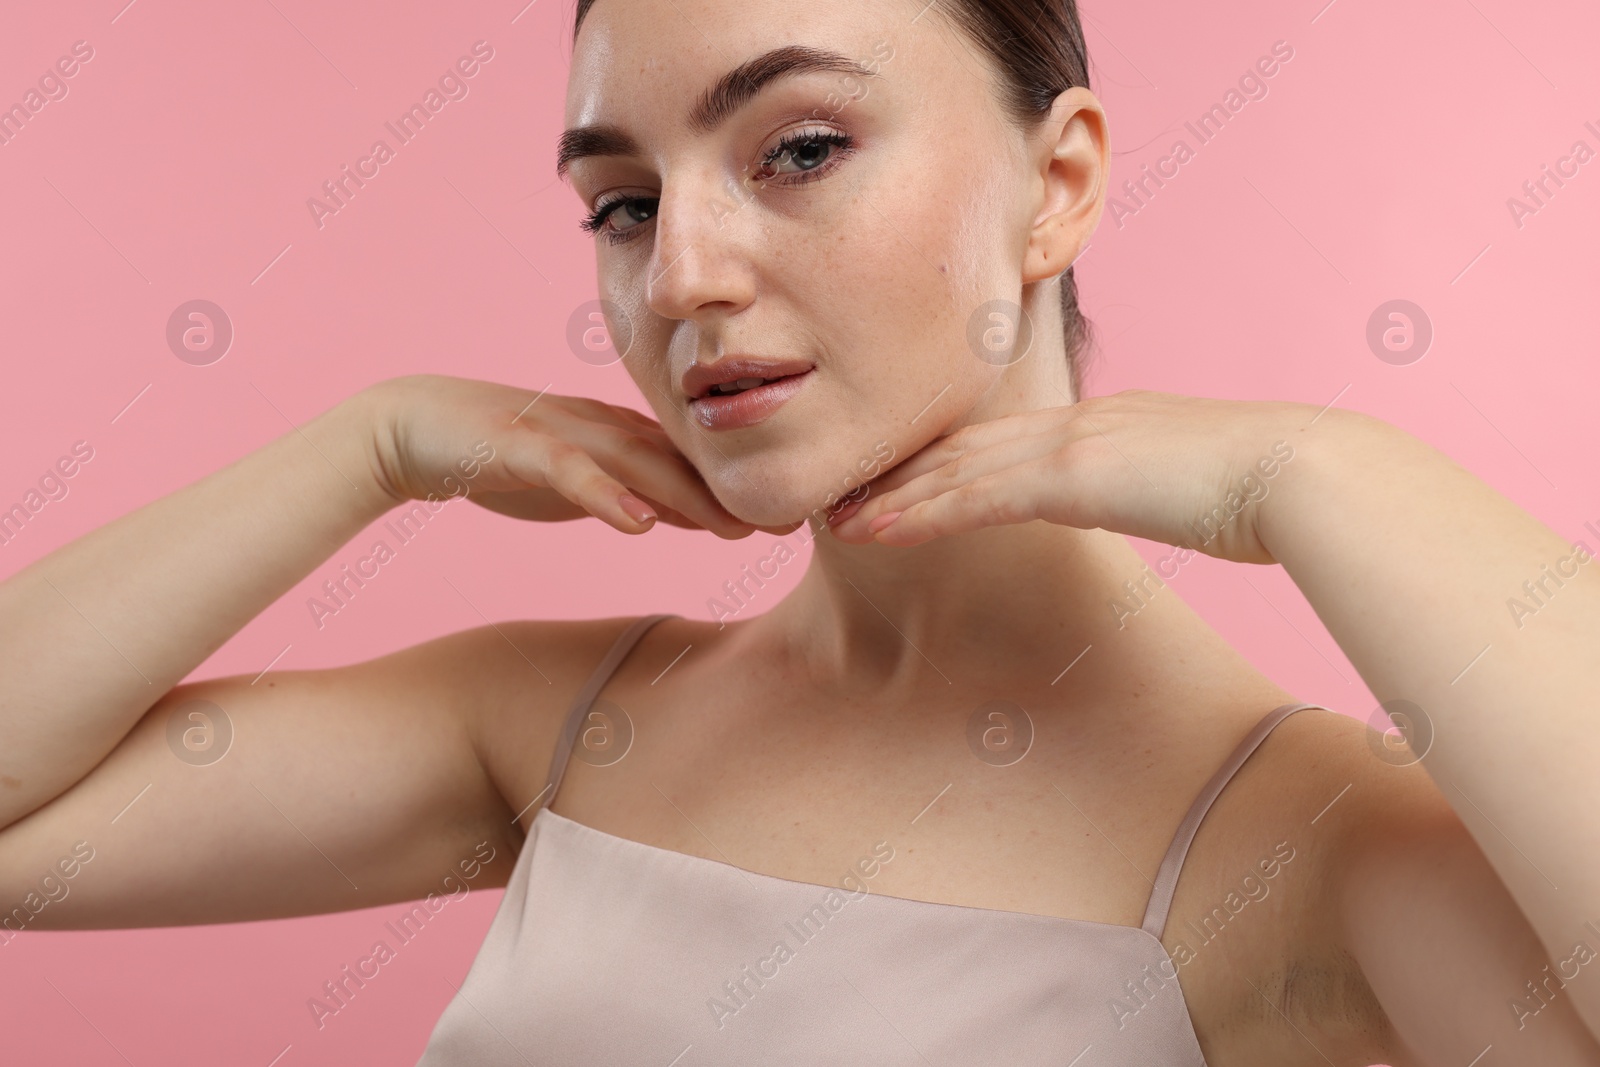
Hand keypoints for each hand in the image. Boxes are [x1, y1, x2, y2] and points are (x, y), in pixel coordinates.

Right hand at [358, 374, 790, 537]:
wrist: (414, 428)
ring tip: (733, 528)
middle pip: (677, 459)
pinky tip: (636, 523)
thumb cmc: (501, 457)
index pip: (690, 461)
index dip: (742, 488)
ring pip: (634, 462)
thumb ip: (627, 493)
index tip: (797, 517)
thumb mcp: (575, 482)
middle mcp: (598, 426)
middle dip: (733, 493)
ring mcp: (560, 432)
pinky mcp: (517, 447)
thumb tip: (682, 515)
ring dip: (686, 494)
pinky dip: (603, 495)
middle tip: (789, 525)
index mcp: (616, 434)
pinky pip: (567, 471)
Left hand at [826, 390, 1330, 562]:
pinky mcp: (1071, 476)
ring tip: (837, 517)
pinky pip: (975, 498)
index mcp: (1109, 423)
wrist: (1305, 474)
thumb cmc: (1273, 490)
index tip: (902, 482)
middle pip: (967, 446)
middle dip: (901, 472)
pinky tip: (877, 530)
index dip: (946, 462)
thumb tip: (1151, 501)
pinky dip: (920, 514)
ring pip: (957, 469)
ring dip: (893, 496)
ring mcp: (1072, 444)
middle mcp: (1079, 422)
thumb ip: (1160, 486)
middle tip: (844, 494)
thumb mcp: (1200, 486)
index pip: (1007, 442)